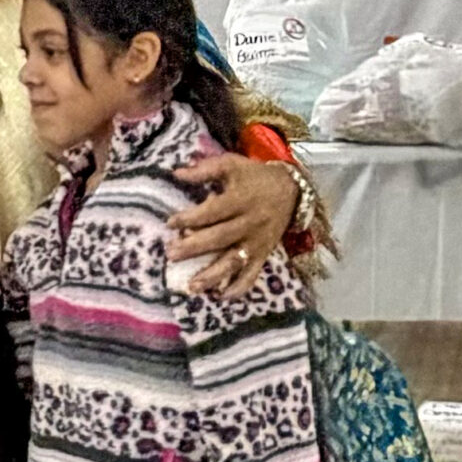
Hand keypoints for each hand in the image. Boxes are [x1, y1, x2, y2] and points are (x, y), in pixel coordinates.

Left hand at [169, 152, 299, 296]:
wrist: (292, 191)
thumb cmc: (254, 177)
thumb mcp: (231, 165)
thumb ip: (205, 169)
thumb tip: (176, 173)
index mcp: (241, 200)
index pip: (213, 212)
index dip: (190, 218)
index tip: (170, 223)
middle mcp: (250, 223)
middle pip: (219, 238)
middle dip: (194, 248)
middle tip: (170, 254)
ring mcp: (257, 242)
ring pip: (234, 261)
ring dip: (213, 275)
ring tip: (192, 286)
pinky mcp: (263, 255)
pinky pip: (252, 275)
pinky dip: (238, 288)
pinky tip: (220, 297)